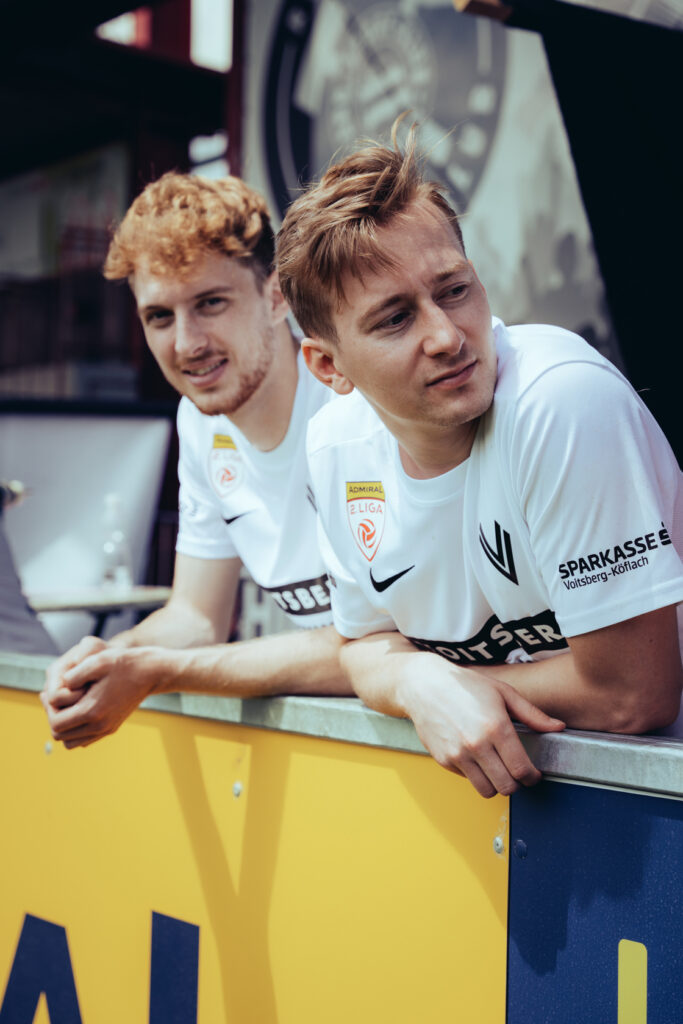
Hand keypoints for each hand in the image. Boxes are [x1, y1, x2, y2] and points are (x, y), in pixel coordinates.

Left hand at [41, 644, 159, 748]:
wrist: (151, 672)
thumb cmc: (124, 663)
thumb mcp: (95, 661)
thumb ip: (73, 676)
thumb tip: (60, 687)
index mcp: (93, 711)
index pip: (56, 724)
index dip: (48, 709)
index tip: (48, 694)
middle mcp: (99, 725)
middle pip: (61, 735)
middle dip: (53, 717)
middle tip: (52, 699)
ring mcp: (106, 729)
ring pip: (71, 742)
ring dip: (63, 726)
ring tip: (63, 706)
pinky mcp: (111, 727)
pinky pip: (84, 739)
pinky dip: (76, 730)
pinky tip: (77, 710)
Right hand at [401, 668, 563, 798]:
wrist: (424, 685)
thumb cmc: (465, 685)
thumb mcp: (503, 693)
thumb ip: (532, 714)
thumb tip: (558, 727)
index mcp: (496, 727)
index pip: (522, 769)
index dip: (533, 777)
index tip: (534, 774)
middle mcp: (477, 744)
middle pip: (507, 786)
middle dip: (517, 783)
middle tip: (518, 773)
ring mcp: (458, 755)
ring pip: (487, 790)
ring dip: (497, 784)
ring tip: (498, 770)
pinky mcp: (444, 760)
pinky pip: (468, 780)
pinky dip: (476, 775)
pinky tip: (477, 758)